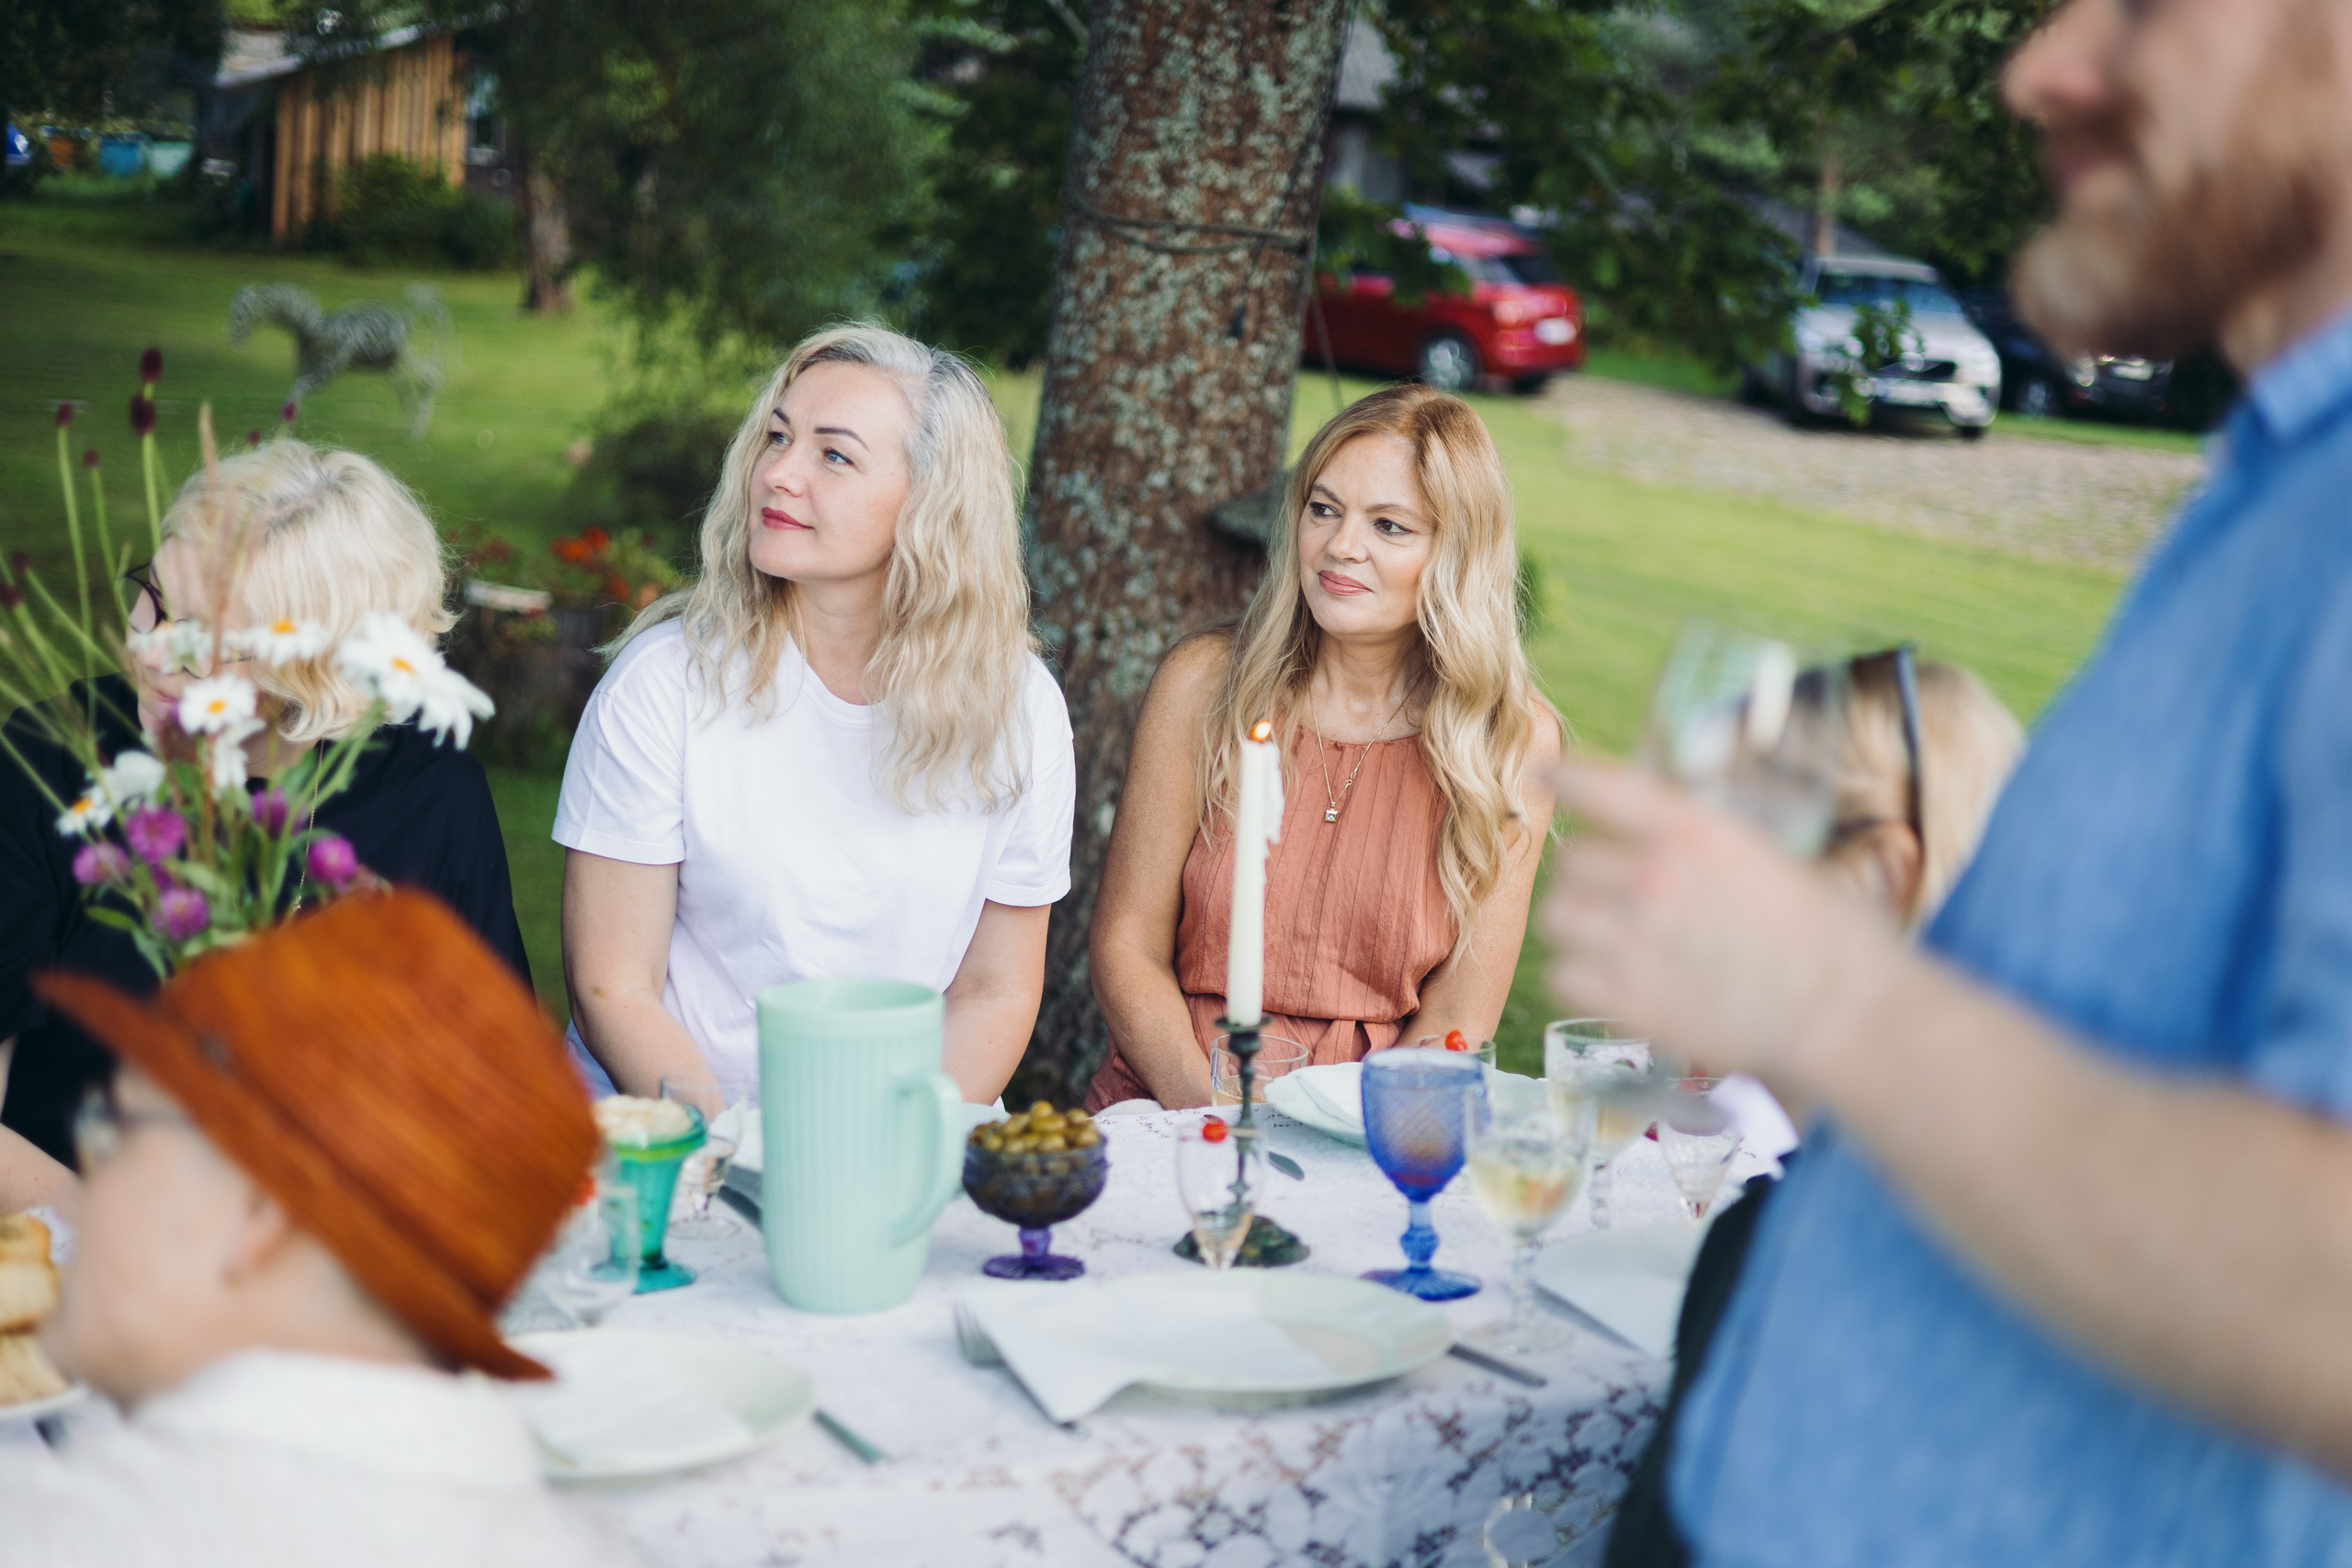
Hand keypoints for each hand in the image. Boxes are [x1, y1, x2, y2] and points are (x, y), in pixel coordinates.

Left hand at [1541, 755, 1905, 1086]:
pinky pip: (1562, 977)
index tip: (1542, 772)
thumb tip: (1665, 847)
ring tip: (1610, 942)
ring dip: (1578, 926)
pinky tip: (1611, 983)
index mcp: (1694, 832)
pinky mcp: (1628, 1001)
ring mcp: (1636, 941)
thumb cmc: (1831, 936)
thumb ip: (1705, 848)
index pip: (1601, 788)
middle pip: (1571, 862)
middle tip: (1619, 898)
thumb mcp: (1769, 861)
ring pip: (1557, 917)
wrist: (1847, 1013)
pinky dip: (1578, 979)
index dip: (1565, 776)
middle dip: (1590, 877)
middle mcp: (1654, 878)